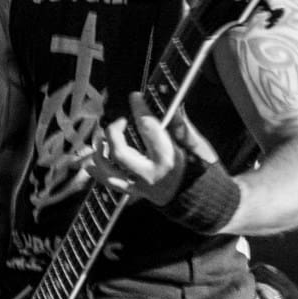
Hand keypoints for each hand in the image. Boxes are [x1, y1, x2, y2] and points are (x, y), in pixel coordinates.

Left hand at [73, 93, 211, 205]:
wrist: (207, 202)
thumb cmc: (204, 170)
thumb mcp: (197, 145)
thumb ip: (179, 125)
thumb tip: (170, 102)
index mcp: (169, 159)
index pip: (149, 129)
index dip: (139, 110)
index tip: (134, 96)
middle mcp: (151, 175)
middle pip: (120, 153)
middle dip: (113, 132)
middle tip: (119, 120)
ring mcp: (141, 187)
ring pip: (110, 171)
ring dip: (100, 153)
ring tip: (101, 138)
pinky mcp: (137, 194)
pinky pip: (112, 185)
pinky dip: (99, 174)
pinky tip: (90, 163)